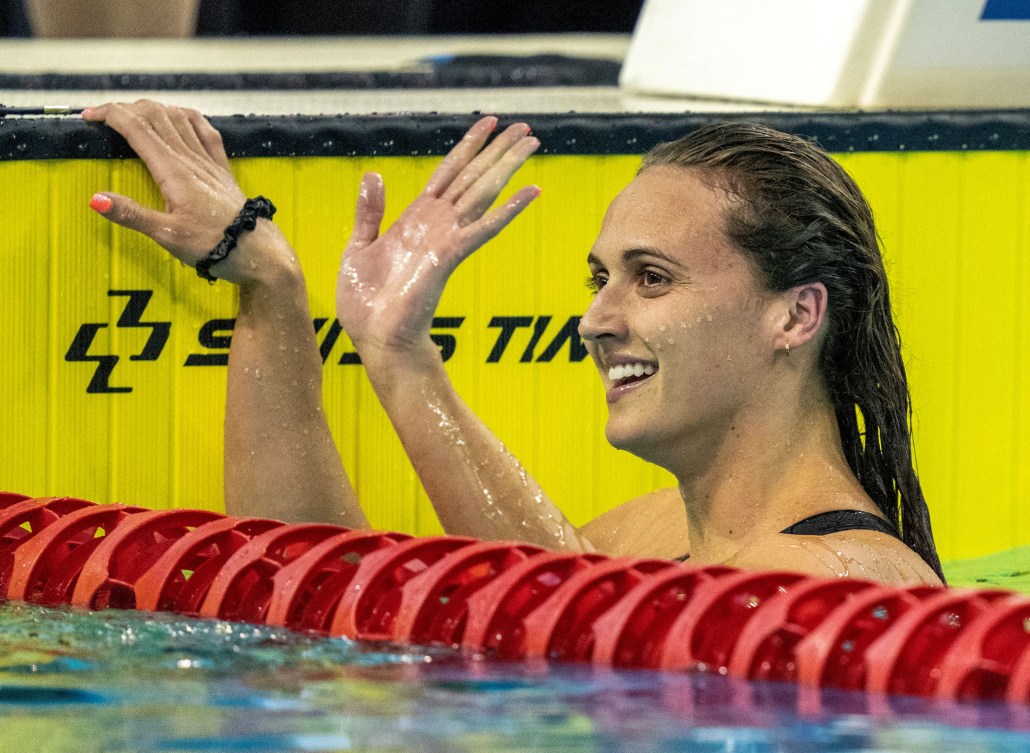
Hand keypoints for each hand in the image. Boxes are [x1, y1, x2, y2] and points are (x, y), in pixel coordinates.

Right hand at [83, 99, 269, 283]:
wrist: (259, 254)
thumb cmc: (216, 247)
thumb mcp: (168, 236)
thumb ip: (132, 215)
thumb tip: (97, 199)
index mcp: (174, 172)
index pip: (138, 128)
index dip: (111, 115)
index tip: (89, 116)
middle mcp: (193, 160)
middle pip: (156, 116)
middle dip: (125, 108)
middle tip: (103, 115)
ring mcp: (210, 162)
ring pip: (179, 119)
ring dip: (152, 109)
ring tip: (132, 113)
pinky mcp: (223, 170)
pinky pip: (205, 131)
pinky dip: (187, 117)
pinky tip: (181, 115)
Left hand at [336, 116, 539, 358]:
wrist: (375, 339)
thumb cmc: (367, 304)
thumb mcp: (358, 247)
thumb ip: (369, 212)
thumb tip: (373, 175)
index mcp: (415, 219)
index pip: (447, 172)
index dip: (467, 146)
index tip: (490, 123)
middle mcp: (436, 224)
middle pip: (473, 176)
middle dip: (498, 149)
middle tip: (526, 126)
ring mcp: (446, 239)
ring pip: (482, 191)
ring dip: (507, 165)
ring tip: (531, 141)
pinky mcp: (449, 256)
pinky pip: (483, 228)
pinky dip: (508, 210)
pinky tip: (530, 191)